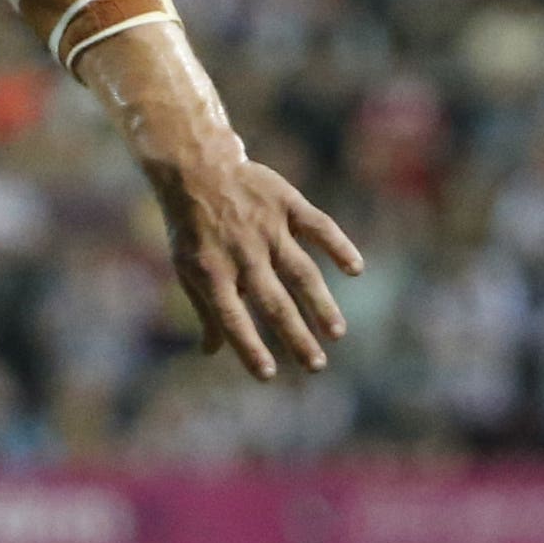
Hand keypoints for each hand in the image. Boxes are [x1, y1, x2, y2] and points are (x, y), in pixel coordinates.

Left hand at [62, 17, 362, 378]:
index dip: (249, 348)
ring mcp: (267, 228)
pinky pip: (318, 226)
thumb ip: (206, 309)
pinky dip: (338, 245)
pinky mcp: (286, 203)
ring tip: (336, 332)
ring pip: (300, 271)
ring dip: (320, 304)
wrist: (197, 168)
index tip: (269, 375)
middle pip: (273, 302)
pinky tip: (356, 268)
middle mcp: (241, 253)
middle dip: (296, 336)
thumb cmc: (193, 227)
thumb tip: (212, 352)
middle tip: (317, 366)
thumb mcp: (187, 267)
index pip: (232, 319)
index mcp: (211, 272)